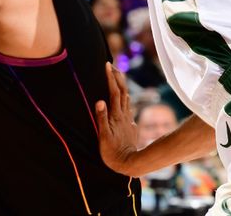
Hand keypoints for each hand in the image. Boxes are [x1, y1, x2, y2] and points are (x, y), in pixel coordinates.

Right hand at [95, 62, 139, 176]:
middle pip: (122, 91)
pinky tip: (123, 99)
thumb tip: (99, 101)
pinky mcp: (131, 125)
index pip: (114, 92)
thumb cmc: (112, 152)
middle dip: (118, 77)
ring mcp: (129, 119)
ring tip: (117, 77)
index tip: (107, 65)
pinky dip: (125, 99)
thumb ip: (102, 118)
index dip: (111, 78)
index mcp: (116, 115)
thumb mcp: (103, 136)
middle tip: (112, 66)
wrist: (129, 164)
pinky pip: (128, 108)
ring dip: (122, 86)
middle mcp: (124, 115)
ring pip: (127, 98)